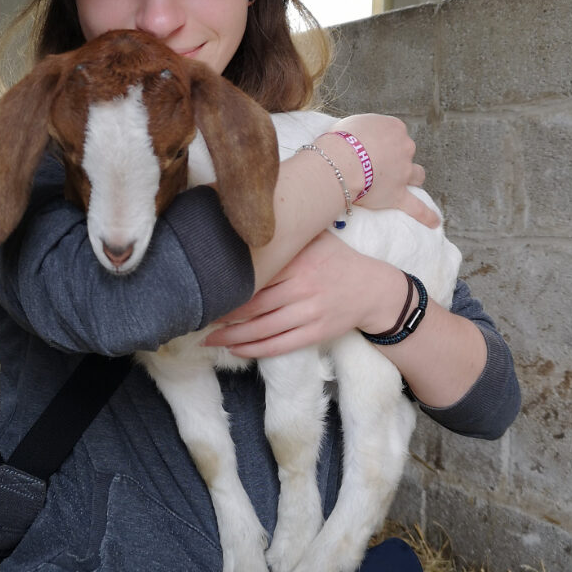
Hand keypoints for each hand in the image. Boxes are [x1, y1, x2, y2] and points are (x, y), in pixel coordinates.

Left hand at [204, 232, 407, 357]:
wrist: (374, 290)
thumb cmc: (338, 261)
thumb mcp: (315, 240)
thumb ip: (286, 235)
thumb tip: (247, 221)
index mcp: (299, 261)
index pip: (255, 275)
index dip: (227, 286)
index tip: (204, 288)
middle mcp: (303, 287)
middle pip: (253, 305)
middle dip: (222, 314)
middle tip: (198, 316)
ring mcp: (310, 312)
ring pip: (262, 329)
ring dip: (231, 337)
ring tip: (209, 339)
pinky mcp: (316, 333)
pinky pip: (279, 345)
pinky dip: (254, 349)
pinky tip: (236, 350)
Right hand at [320, 115, 437, 227]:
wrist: (339, 162)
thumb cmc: (340, 142)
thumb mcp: (351, 124)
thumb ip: (361, 129)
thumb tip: (357, 136)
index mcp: (393, 128)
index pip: (396, 132)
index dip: (385, 141)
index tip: (373, 146)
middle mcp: (404, 147)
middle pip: (406, 153)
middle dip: (397, 158)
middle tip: (379, 165)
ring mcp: (403, 172)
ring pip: (417, 175)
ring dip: (412, 179)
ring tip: (404, 184)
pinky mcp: (398, 194)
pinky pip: (417, 207)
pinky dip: (426, 215)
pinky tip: (434, 222)